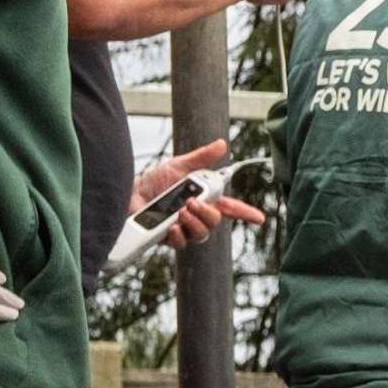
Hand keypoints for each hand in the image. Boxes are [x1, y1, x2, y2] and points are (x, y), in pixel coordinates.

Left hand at [129, 138, 263, 246]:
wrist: (129, 193)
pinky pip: (182, 243)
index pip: (231, 208)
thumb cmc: (153, 181)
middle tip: (190, 202)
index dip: (246, 213)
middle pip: (215, 221)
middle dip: (206, 212)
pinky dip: (179, 234)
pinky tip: (172, 225)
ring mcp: (184, 229)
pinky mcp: (169, 238)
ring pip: (201, 234)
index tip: (259, 218)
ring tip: (180, 212)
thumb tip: (222, 144)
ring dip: (193, 222)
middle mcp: (197, 216)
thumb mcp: (179, 165)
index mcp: (204, 199)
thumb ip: (201, 158)